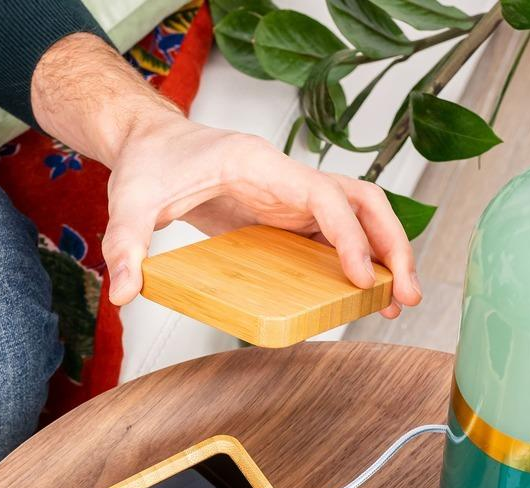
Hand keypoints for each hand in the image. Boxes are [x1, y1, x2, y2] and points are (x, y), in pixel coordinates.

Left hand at [32, 34, 420, 318]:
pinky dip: (356, 259)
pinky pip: (334, 234)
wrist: (152, 146)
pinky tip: (358, 293)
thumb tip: (125, 293)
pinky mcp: (283, 215)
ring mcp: (290, 196)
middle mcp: (286, 177)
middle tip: (404, 295)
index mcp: (261, 165)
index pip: (325, 196)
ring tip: (394, 300)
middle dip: (392, 245)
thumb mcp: (131, 203)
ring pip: (358, 216)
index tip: (361, 279)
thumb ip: (127, 245)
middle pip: (363, 200)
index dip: (350, 237)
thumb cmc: (149, 163)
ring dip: (385, 252)